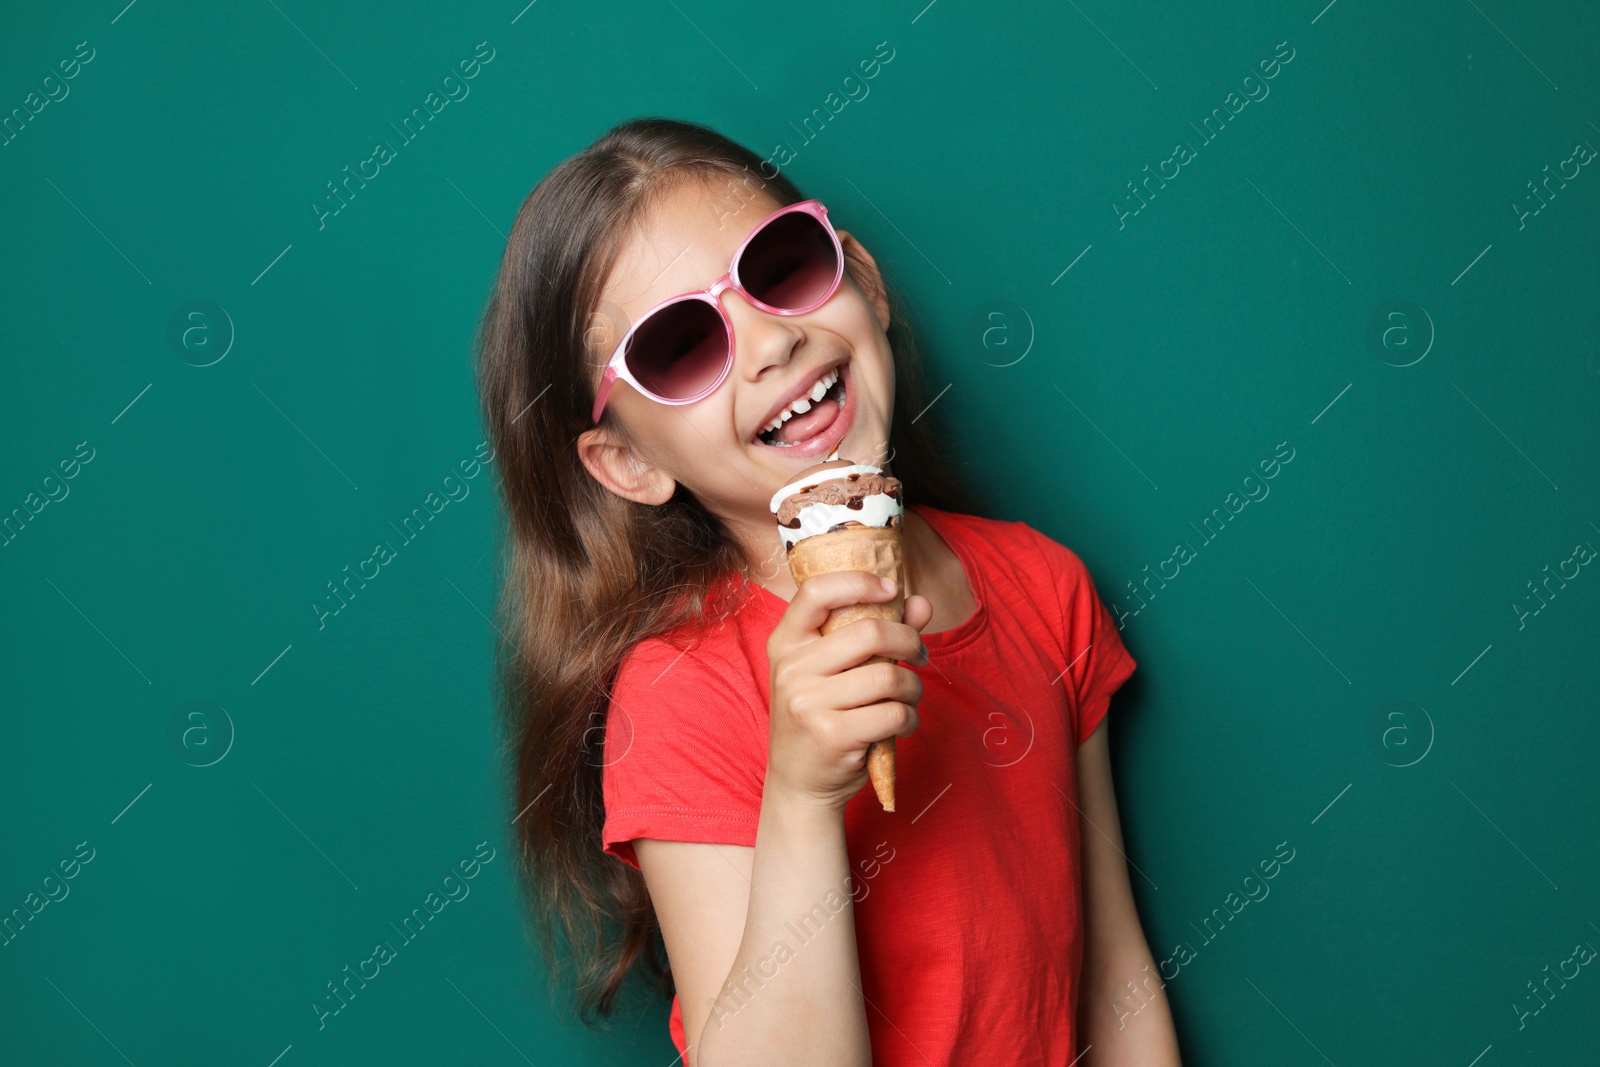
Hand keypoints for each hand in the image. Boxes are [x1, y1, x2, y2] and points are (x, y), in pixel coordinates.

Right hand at [765, 571, 932, 811]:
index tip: (891, 590)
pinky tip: (902, 724)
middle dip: (908, 641)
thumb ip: (875, 633)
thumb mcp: (835, 671)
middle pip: (869, 632)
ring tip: (909, 697)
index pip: (815, 592)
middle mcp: (791, 669)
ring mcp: (808, 703)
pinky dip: (909, 718)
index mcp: (785, 643)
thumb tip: (921, 603)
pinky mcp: (832, 735)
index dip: (859, 582)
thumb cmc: (822, 717)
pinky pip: (893, 713)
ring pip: (888, 676)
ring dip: (913, 688)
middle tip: (918, 655)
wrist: (799, 783)